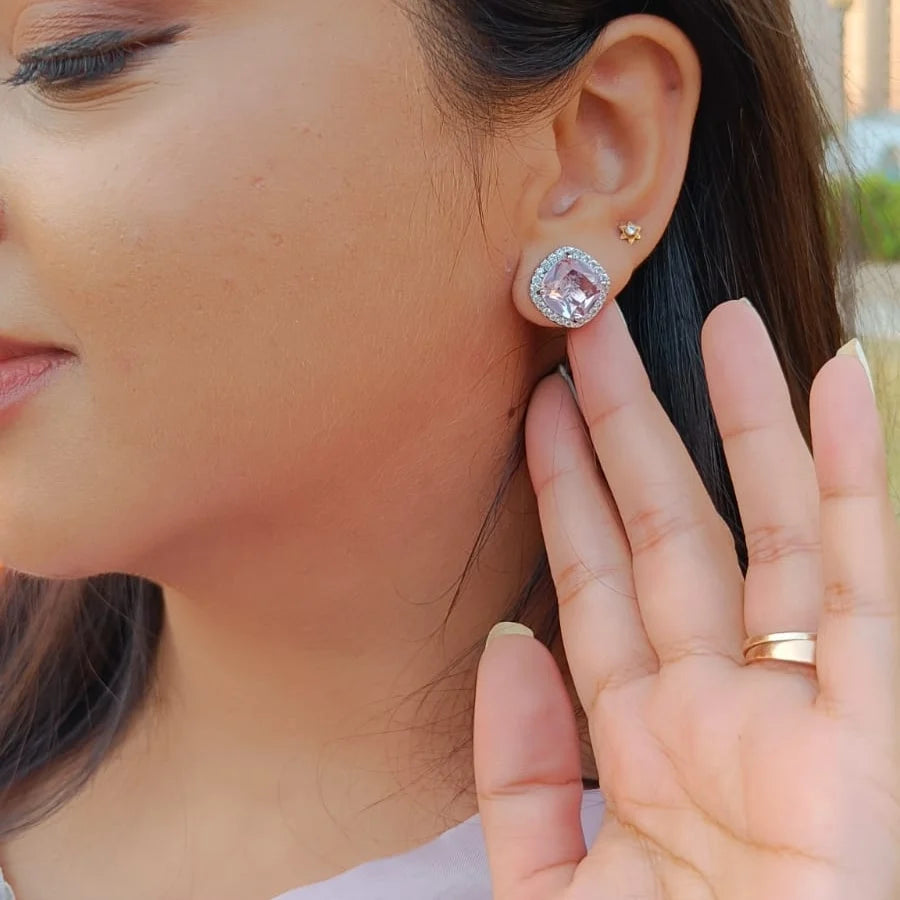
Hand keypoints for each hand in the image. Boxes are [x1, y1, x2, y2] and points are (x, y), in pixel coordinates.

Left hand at [473, 300, 899, 898]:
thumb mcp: (544, 885)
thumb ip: (519, 770)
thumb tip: (505, 642)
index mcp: (633, 734)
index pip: (593, 575)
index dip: (565, 486)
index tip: (540, 406)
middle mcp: (711, 701)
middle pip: (663, 528)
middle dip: (630, 427)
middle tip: (592, 330)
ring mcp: (791, 707)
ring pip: (763, 528)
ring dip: (742, 423)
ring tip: (719, 326)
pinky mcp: (864, 730)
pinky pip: (861, 581)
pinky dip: (854, 481)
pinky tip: (839, 388)